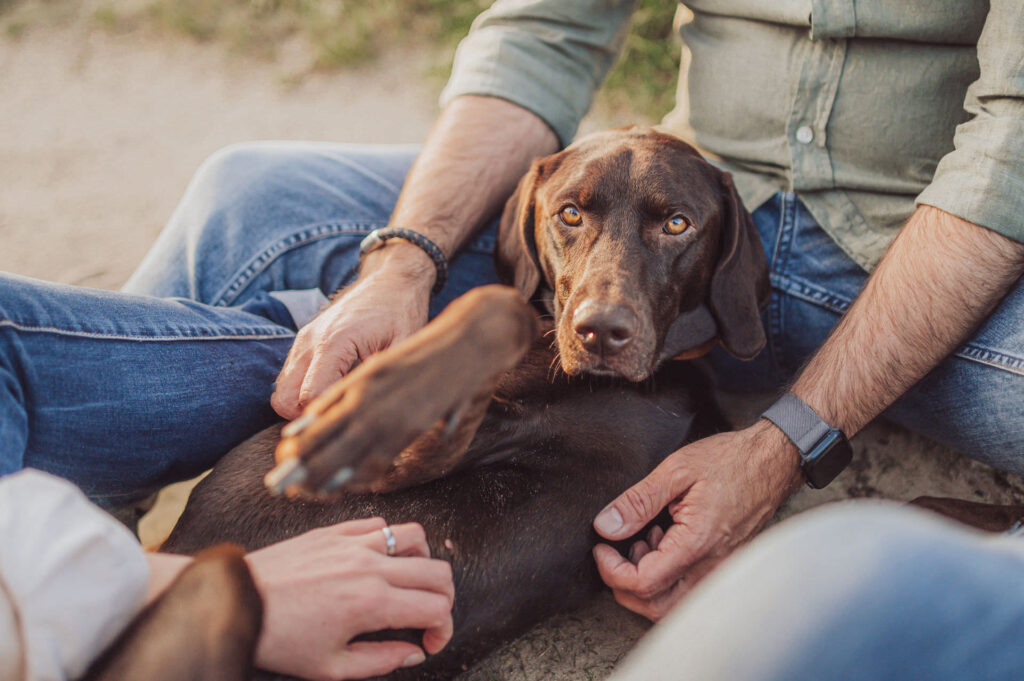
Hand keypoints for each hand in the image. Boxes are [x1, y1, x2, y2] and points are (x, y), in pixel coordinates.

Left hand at [246, 517, 454, 679]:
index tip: (429, 642)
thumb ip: (382, 660)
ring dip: (422, 561)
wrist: (235, 603)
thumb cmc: (280, 640)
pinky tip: (377, 561)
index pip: (437, 608)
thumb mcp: (331, 668)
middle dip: (443, 597)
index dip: (443, 629)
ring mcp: (353, 543)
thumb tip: (414, 652)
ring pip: (415, 536)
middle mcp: (370, 566)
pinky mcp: (334, 530)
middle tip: (428, 616)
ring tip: (408, 582)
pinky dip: (390, 540)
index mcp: (373, 603)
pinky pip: (379, 523)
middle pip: (437, 571)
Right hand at [271, 244, 433, 418]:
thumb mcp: (403, 344)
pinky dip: (301, 391)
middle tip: (339, 419)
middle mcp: (310, 342)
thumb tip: (375, 410)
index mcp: (334, 343)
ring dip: (301, 405)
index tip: (346, 425)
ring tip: (337, 405)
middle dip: (306, 418)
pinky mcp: (304, 341)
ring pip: (281, 391)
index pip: (310, 397)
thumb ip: (383, 376)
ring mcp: (303, 341)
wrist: (391, 279)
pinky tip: (332, 389)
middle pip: (284, 401)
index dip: (325, 418)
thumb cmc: (400, 310)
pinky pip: (289, 377)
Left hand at [591, 421, 801, 620]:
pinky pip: (689, 591)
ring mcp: (721, 571)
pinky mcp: (724, 568)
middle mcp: (712, 566)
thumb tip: (606, 526)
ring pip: (673, 606)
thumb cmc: (730, 460)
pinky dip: (666, 579)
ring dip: (646, 584)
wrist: (772, 461)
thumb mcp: (676, 470)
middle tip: (614, 552)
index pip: (644, 583)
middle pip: (656, 608)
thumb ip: (637, 501)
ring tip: (643, 542)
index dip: (611, 570)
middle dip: (624, 586)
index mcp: (697, 543)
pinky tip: (663, 542)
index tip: (601, 546)